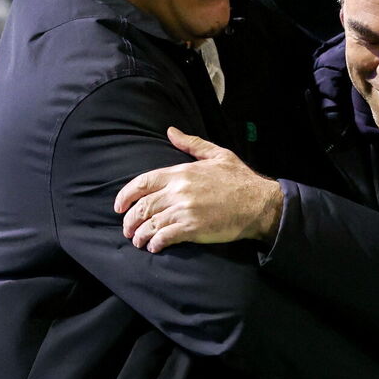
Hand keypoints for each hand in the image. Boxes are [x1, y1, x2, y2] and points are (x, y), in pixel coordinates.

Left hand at [113, 127, 283, 252]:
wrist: (259, 203)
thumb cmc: (240, 179)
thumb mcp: (217, 154)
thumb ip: (191, 144)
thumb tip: (171, 131)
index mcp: (181, 172)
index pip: (142, 183)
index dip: (125, 196)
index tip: (119, 207)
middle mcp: (178, 191)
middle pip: (143, 207)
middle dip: (130, 221)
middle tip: (128, 230)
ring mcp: (184, 210)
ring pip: (150, 224)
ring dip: (140, 235)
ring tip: (139, 241)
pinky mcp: (193, 228)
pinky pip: (165, 236)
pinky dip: (155, 243)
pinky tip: (154, 247)